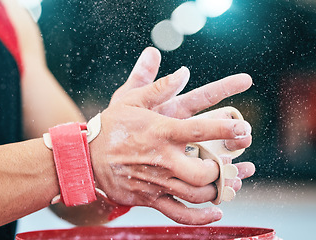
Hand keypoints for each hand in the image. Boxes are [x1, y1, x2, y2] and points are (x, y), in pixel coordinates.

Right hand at [89, 47, 254, 224]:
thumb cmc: (109, 126)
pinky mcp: (150, 198)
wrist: (84, 157)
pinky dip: (202, 218)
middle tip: (222, 162)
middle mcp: (162, 159)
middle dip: (220, 169)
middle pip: (204, 172)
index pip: (201, 131)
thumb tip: (184, 71)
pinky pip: (180, 214)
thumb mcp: (129, 100)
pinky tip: (216, 213)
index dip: (227, 129)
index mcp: (161, 131)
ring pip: (196, 195)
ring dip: (215, 190)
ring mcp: (157, 182)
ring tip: (220, 182)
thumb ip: (158, 86)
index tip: (244, 129)